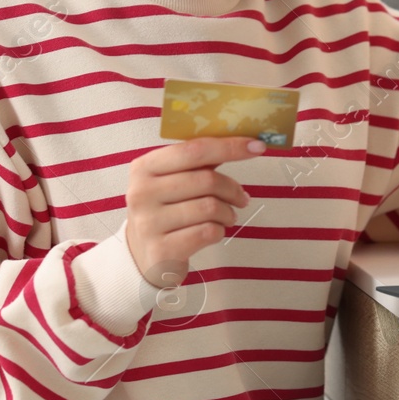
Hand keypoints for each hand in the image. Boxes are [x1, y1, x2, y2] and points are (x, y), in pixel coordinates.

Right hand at [123, 136, 262, 287]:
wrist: (144, 256)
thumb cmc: (167, 211)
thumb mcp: (174, 181)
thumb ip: (200, 162)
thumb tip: (244, 142)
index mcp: (145, 167)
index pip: (194, 150)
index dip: (229, 146)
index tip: (257, 146)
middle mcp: (141, 192)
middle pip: (206, 180)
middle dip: (233, 189)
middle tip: (242, 198)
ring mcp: (149, 223)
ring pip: (210, 207)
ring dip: (228, 212)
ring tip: (227, 217)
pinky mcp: (162, 250)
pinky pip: (208, 232)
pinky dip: (220, 231)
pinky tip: (214, 231)